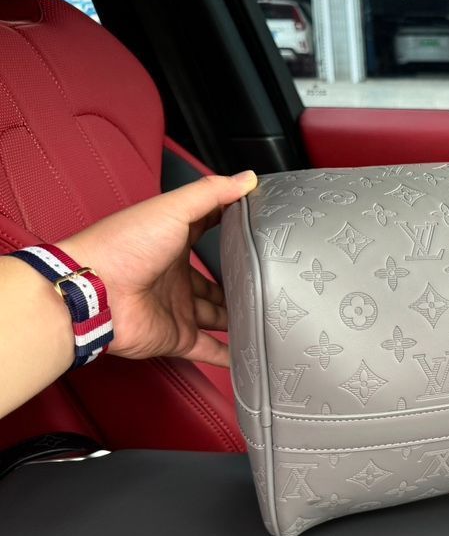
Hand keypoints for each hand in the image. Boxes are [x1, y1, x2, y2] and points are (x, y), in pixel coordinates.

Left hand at [59, 172, 257, 367]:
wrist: (94, 293)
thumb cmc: (122, 246)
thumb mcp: (172, 209)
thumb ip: (211, 193)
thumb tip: (245, 179)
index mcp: (172, 244)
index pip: (207, 234)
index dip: (230, 230)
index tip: (256, 228)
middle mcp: (174, 277)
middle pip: (213, 283)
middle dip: (237, 284)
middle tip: (268, 283)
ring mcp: (176, 308)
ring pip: (215, 316)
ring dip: (237, 319)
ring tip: (267, 318)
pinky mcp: (176, 337)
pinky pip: (208, 350)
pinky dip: (227, 356)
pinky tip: (248, 356)